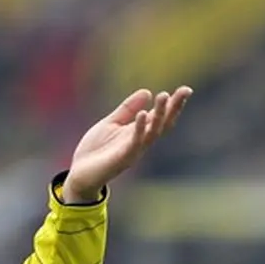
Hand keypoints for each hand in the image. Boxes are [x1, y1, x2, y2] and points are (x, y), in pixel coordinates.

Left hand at [61, 86, 191, 203]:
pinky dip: (140, 129)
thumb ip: (127, 109)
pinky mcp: (122, 158)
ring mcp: (133, 150)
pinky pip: (135, 143)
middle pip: (162, 124)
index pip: (160, 116)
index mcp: (138, 132)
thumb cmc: (96, 150)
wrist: (80, 173)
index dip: (173, 104)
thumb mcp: (111, 123)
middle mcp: (140, 141)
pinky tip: (143, 114)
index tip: (185, 90)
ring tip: (164, 96)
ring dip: (159, 115)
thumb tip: (147, 92)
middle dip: (173, 108)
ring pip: (152, 132)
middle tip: (184, 92)